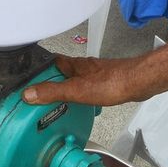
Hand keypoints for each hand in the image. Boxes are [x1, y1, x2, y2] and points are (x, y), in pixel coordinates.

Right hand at [22, 55, 148, 105]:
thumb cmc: (111, 82)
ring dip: (67, 89)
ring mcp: (95, 74)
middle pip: (62, 72)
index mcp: (73, 65)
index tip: (30, 80)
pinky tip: (84, 104)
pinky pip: (88, 88)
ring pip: (75, 80)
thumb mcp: (76, 90)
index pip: (50, 62)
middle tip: (43, 95)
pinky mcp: (106, 83)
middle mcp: (83, 67)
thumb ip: (53, 91)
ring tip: (60, 102)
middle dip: (52, 82)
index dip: (39, 69)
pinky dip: (82, 95)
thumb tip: (29, 94)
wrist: (138, 82)